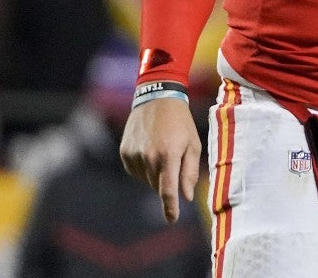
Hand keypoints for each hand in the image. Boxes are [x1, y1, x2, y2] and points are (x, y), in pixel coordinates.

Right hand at [119, 98, 201, 222]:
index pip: (167, 190)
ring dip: (156, 173)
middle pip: (158, 186)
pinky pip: (136, 171)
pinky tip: (150, 149)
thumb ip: (189, 172)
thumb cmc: (181, 122)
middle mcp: (148, 157)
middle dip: (167, 182)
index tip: (172, 219)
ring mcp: (134, 155)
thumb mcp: (193, 144)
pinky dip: (144, 167)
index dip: (170, 208)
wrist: (157, 98)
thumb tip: (186, 196)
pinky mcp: (125, 152)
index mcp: (168, 155)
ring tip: (162, 150)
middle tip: (174, 160)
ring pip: (147, 179)